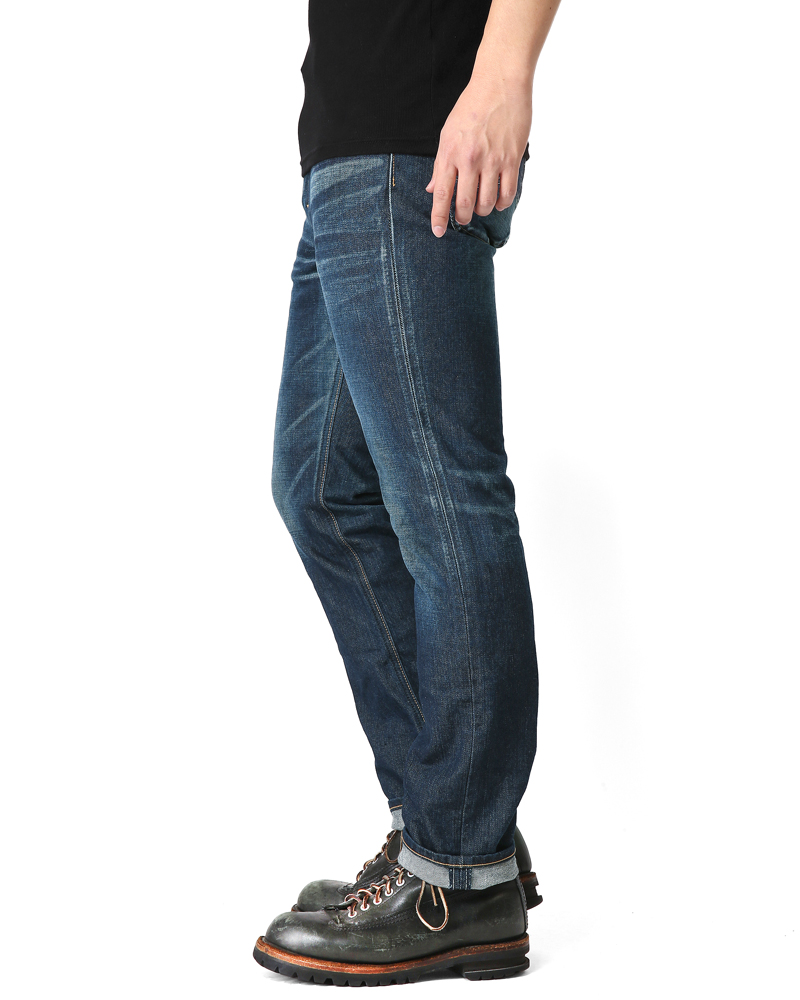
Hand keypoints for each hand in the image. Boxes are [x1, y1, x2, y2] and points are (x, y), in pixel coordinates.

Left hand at [426, 76, 531, 236]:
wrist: (500, 82)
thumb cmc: (472, 105)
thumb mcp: (448, 133)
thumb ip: (441, 164)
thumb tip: (432, 189)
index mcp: (450, 153)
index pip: (441, 194)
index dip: (438, 218)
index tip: (438, 232)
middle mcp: (470, 160)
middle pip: (464, 204)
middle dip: (462, 218)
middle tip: (463, 218)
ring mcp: (492, 161)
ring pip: (486, 203)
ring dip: (483, 210)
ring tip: (481, 204)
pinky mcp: (512, 159)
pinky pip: (508, 194)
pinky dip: (502, 203)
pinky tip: (499, 199)